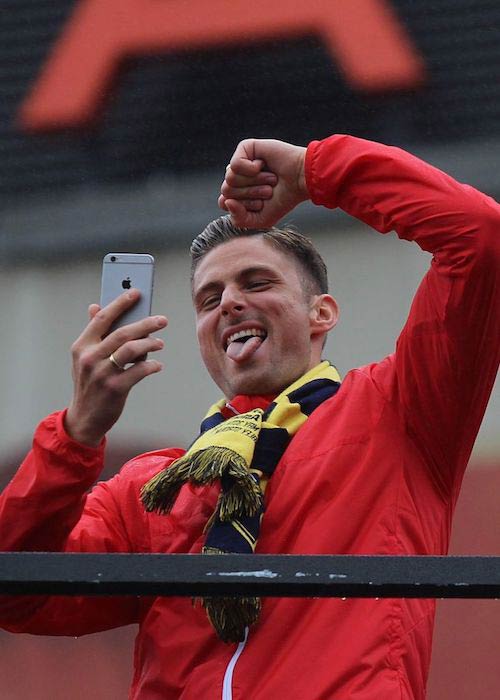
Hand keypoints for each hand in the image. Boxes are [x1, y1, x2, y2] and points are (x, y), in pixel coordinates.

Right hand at [65, 289, 166, 446]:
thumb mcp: (84, 358)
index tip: (136, 293)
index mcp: (81, 346)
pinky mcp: (115, 388)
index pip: (102, 318)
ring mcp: (102, 374)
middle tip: (162, 319)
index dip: (120, 303)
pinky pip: (139, 371)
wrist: (85, 418)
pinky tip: (157, 365)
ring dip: (150, 344)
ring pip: (132, 349)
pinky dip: (151, 366)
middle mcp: (90, 358)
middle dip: (145, 323)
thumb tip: (95, 306)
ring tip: (160, 344)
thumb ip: (93, 333)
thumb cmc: (89, 384)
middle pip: (122, 332)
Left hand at [218, 138, 308, 227]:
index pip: (223, 202)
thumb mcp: (260, 219)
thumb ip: (239, 219)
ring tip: (270, 178)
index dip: (243, 206)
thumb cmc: (284, 200)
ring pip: (229, 178)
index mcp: (237, 193)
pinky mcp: (246, 148)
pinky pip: (235, 164)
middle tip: (268, 189)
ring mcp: (240, 162)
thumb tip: (225, 201)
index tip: (261, 204)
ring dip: (254, 182)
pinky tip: (263, 165)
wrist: (301, 181)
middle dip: (250, 194)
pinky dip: (251, 169)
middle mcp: (237, 177)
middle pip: (226, 191)